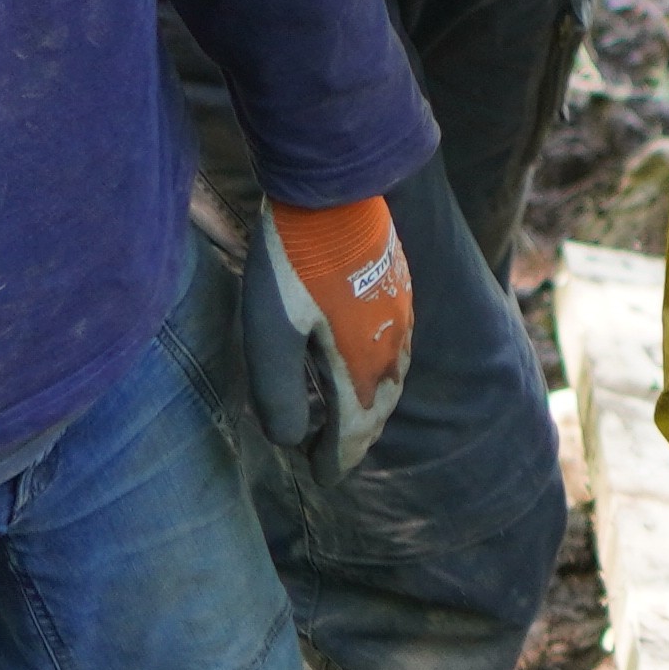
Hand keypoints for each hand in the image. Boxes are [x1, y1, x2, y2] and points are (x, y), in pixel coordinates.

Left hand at [257, 195, 412, 471]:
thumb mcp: (269, 333)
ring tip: (345, 421)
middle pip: (378, 413)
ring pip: (390, 382)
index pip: (353, 434)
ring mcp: (399, 319)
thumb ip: (277, 394)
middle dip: (354, 442)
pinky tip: (361, 365)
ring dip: (369, 411)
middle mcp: (390, 351)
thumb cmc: (292, 261)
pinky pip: (395, 351)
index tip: (319, 479)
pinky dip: (379, 376)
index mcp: (361, 368)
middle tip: (328, 458)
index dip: (334, 462)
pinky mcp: (397, 292)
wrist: (333, 189)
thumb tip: (289, 440)